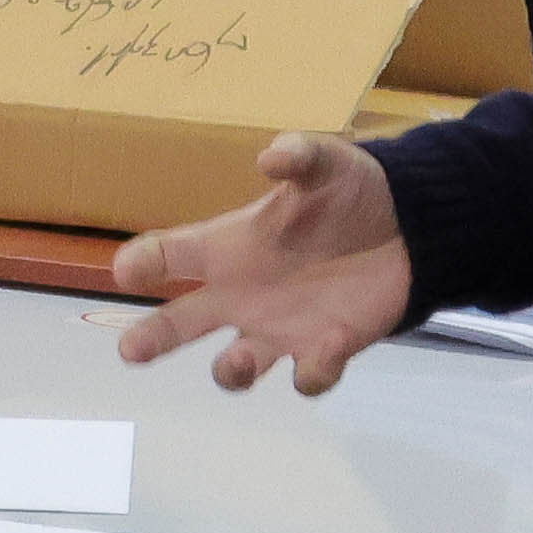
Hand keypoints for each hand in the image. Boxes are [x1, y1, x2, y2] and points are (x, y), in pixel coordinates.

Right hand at [104, 129, 413, 394]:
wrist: (406, 229)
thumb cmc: (349, 193)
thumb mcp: (325, 163)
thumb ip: (298, 156)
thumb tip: (270, 157)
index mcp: (229, 247)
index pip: (171, 255)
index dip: (143, 263)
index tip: (126, 270)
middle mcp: (241, 294)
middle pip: (182, 322)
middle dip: (154, 338)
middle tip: (131, 350)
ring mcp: (278, 329)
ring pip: (235, 367)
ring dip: (231, 371)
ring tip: (237, 359)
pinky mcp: (323, 350)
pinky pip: (306, 376)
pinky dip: (313, 370)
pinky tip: (328, 347)